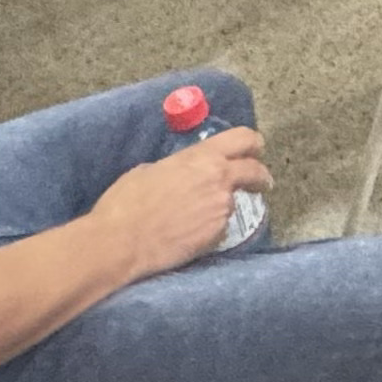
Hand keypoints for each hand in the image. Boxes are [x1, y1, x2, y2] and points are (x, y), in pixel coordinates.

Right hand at [90, 128, 269, 278]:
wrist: (121, 242)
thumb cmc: (126, 202)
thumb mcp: (150, 170)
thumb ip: (178, 168)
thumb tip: (184, 175)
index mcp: (201, 157)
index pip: (243, 139)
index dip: (253, 143)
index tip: (256, 151)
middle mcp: (220, 180)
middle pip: (255, 171)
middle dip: (260, 176)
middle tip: (260, 182)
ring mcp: (222, 209)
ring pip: (232, 202)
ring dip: (223, 205)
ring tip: (198, 215)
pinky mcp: (218, 235)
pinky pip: (221, 227)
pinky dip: (211, 227)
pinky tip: (189, 233)